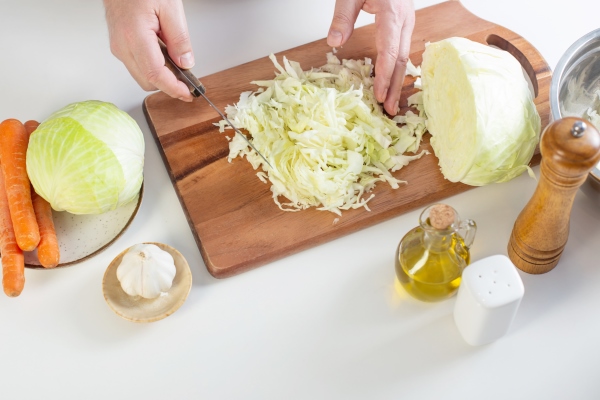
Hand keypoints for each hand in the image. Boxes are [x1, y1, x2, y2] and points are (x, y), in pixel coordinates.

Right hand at [103, 0, 194, 100]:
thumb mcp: (170, 7)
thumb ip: (179, 38)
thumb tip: (186, 63)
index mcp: (134, 36)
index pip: (155, 74)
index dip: (173, 88)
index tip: (188, 94)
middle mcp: (123, 45)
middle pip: (147, 81)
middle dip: (169, 85)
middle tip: (188, 81)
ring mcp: (119, 47)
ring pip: (142, 76)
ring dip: (161, 76)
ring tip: (176, 63)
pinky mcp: (119, 46)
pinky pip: (138, 65)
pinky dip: (153, 67)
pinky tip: (164, 56)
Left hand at [327, 0, 414, 114]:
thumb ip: (342, 17)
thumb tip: (333, 42)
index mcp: (393, 12)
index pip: (390, 50)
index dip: (384, 76)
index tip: (377, 96)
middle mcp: (405, 19)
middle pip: (400, 59)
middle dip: (394, 87)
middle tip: (388, 111)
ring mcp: (406, 22)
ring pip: (403, 56)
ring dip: (396, 81)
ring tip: (389, 104)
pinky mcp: (402, 24)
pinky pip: (401, 50)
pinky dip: (395, 70)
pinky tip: (388, 83)